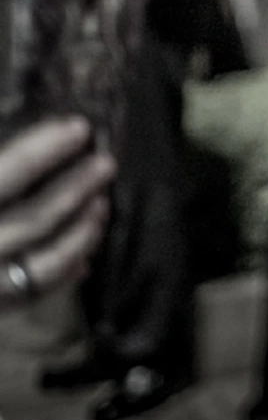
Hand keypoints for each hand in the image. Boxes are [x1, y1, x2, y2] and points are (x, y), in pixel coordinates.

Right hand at [0, 119, 113, 308]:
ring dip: (80, 232)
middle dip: (74, 189)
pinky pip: (32, 295)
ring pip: (42, 263)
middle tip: (105, 163)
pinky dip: (63, 271)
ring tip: (101, 204)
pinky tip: (83, 253)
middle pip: (32, 220)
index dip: (41, 151)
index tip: (78, 128)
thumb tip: (21, 124)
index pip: (2, 177)